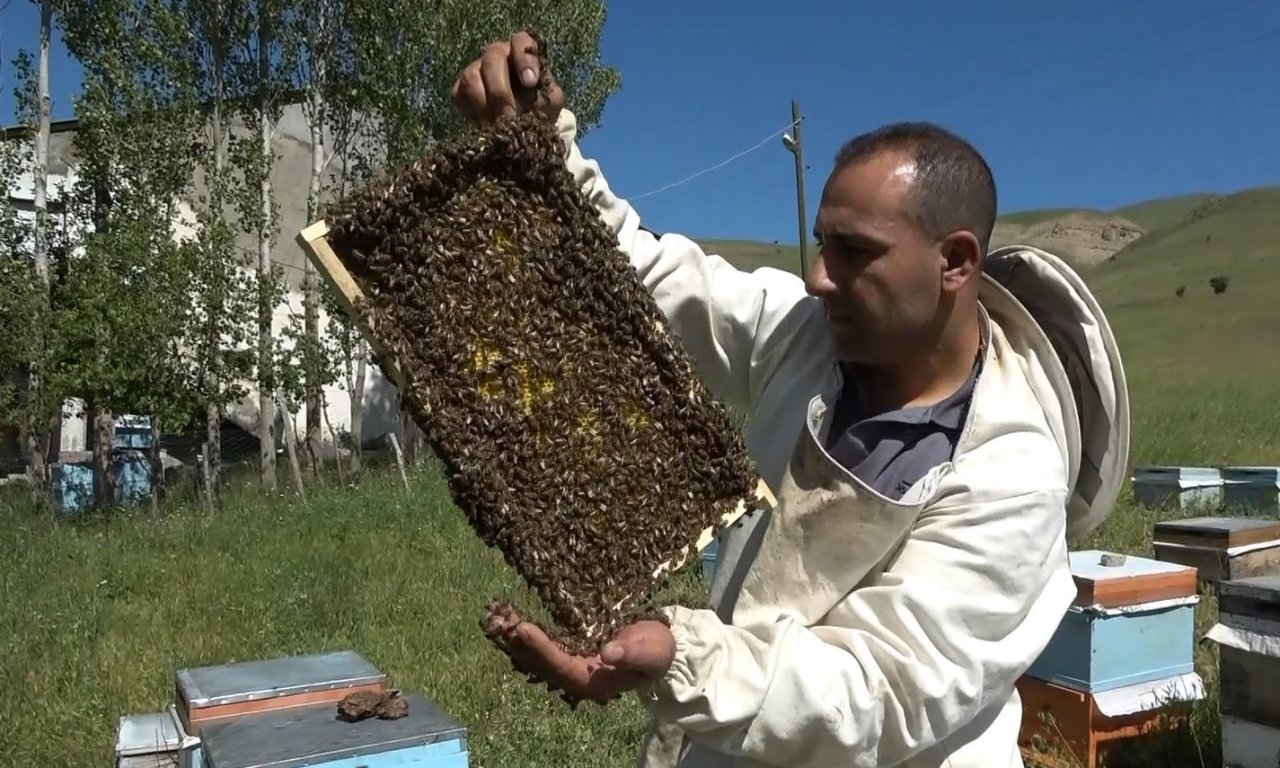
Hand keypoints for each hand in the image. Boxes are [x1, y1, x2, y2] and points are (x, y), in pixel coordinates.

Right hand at [450, 30, 565, 126]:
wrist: (522, 125)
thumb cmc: (539, 105)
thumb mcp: (550, 102)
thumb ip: (546, 99)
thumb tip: (530, 106)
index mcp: (522, 51)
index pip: (521, 42)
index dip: (524, 60)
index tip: (530, 82)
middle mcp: (497, 54)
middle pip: (492, 59)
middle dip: (500, 90)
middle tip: (509, 116)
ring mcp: (476, 69)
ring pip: (471, 77)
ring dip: (484, 104)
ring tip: (496, 127)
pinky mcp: (460, 88)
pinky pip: (459, 95)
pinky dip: (472, 112)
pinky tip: (484, 126)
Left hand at [484, 601, 675, 704]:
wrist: (661, 652)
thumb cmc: (657, 651)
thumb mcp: (650, 651)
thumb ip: (630, 653)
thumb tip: (608, 653)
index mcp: (593, 682)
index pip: (560, 664)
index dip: (541, 647)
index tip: (523, 629)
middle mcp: (576, 677)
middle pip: (540, 662)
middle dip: (518, 642)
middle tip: (498, 620)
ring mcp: (571, 665)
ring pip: (536, 654)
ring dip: (516, 637)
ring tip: (497, 616)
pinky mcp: (569, 652)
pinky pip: (542, 644)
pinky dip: (526, 632)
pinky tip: (511, 618)